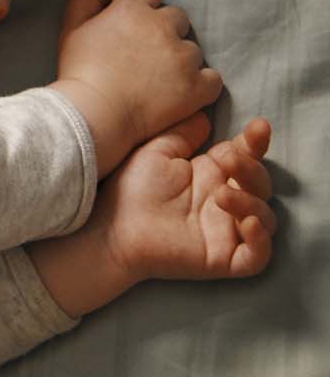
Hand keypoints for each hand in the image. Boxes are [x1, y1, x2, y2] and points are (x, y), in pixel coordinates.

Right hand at [52, 0, 223, 175]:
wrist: (93, 116)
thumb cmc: (78, 74)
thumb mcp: (69, 30)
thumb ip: (85, 0)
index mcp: (131, 9)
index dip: (140, 6)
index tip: (131, 25)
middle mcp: (162, 27)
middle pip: (176, 17)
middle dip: (163, 31)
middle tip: (145, 54)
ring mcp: (183, 57)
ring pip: (192, 49)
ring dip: (179, 60)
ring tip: (158, 80)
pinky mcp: (197, 86)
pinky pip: (212, 78)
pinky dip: (201, 84)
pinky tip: (182, 93)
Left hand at [97, 114, 276, 283]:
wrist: (111, 227)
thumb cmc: (130, 189)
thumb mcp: (157, 152)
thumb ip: (182, 135)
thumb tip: (203, 116)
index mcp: (210, 175)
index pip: (246, 157)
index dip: (256, 142)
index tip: (258, 127)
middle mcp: (223, 202)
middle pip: (260, 184)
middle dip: (251, 169)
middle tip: (227, 161)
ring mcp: (225, 232)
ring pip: (265, 218)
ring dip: (251, 202)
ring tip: (220, 195)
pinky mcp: (222, 259)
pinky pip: (257, 256)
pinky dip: (260, 241)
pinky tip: (247, 223)